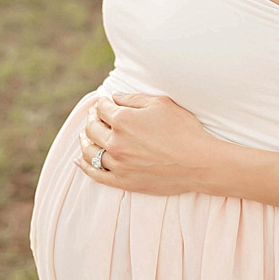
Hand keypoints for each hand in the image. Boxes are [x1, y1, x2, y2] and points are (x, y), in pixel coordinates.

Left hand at [74, 92, 221, 195]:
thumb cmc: (183, 130)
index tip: (104, 103)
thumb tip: (115, 98)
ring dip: (85, 140)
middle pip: (92, 128)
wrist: (199, 163)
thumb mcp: (161, 104)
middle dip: (92, 119)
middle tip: (95, 116)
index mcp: (122, 121)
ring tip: (85, 136)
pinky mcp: (123, 181)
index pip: (102, 108)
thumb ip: (133, 99)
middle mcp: (115, 142)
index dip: (102, 104)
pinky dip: (84, 166)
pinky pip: (96, 174)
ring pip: (89, 151)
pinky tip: (79, 161)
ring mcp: (118, 164)